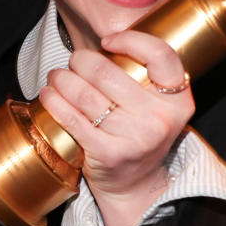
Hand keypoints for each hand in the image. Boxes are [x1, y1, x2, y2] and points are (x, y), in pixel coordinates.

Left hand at [38, 31, 193, 225]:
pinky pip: (72, 119)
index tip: (108, 41)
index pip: (160, 55)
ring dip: (62, 79)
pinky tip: (48, 94)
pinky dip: (54, 102)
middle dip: (81, 61)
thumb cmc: (139, 134)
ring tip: (56, 76)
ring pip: (85, 94)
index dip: (131, 40)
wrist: (136, 185)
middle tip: (73, 62)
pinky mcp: (108, 154)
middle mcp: (159, 118)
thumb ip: (143, 76)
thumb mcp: (157, 106)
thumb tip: (105, 42)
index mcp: (177, 100)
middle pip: (108, 73)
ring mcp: (135, 138)